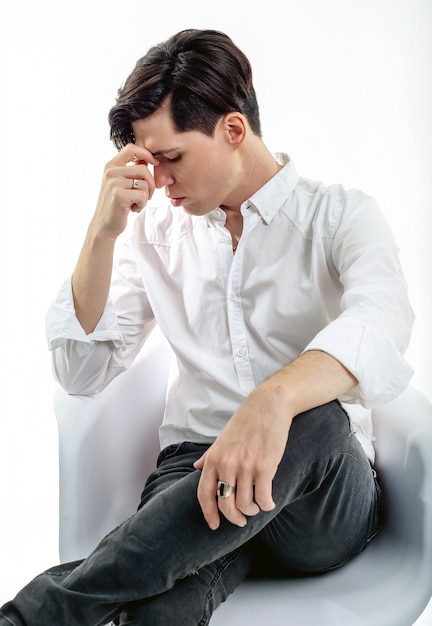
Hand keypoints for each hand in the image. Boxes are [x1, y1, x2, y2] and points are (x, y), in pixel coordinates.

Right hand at [91, 143, 158, 238]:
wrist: (103, 226)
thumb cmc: (116, 206)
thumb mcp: (121, 184)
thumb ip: (131, 171)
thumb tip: (148, 158)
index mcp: (110, 166)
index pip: (131, 148)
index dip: (146, 153)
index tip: (155, 163)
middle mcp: (110, 171)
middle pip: (143, 169)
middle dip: (151, 184)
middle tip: (147, 197)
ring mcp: (114, 183)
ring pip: (145, 183)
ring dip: (146, 197)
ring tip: (136, 204)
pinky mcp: (119, 195)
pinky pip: (143, 195)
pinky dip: (142, 205)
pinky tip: (133, 209)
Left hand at [194, 384, 292, 529]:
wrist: (268, 406)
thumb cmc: (245, 422)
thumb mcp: (221, 439)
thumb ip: (208, 456)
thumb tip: (195, 467)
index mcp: (213, 458)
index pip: (204, 494)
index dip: (208, 513)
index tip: (214, 525)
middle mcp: (227, 465)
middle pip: (225, 505)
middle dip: (233, 518)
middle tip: (241, 520)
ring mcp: (245, 467)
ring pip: (245, 504)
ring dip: (251, 511)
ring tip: (256, 507)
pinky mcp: (265, 467)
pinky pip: (263, 498)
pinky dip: (267, 505)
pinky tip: (269, 502)